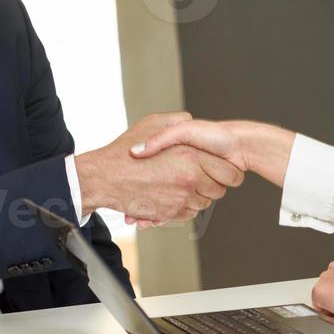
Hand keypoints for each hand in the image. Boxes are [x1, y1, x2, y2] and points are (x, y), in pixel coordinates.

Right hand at [75, 113, 235, 222]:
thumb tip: (190, 120)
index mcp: (190, 157)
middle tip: (196, 175)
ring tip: (177, 183)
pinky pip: (187, 214)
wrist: (103, 177)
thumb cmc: (125, 152)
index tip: (219, 169)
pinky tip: (167, 194)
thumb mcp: (152, 124)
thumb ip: (176, 121)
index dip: (226, 172)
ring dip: (195, 196)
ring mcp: (179, 199)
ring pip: (202, 204)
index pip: (229, 173)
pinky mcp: (169, 213)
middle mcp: (188, 180)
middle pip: (218, 191)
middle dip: (211, 185)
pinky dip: (181, 207)